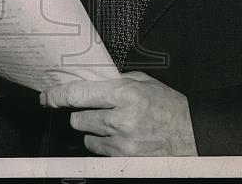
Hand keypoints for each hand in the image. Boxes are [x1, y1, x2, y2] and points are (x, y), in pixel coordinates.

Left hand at [40, 71, 197, 155]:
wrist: (194, 135)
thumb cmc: (170, 107)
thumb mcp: (145, 83)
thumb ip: (117, 81)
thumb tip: (91, 82)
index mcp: (125, 94)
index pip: (78, 94)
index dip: (58, 96)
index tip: (48, 97)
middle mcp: (120, 120)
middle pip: (78, 118)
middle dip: (82, 113)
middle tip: (94, 110)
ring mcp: (122, 143)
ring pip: (86, 137)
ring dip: (93, 130)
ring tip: (113, 124)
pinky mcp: (124, 160)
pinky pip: (99, 151)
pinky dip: (104, 145)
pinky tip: (120, 137)